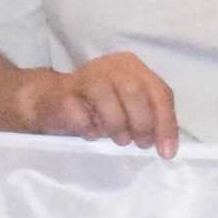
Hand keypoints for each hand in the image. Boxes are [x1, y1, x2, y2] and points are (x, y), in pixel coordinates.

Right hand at [18, 51, 182, 155]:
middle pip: (134, 90)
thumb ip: (150, 118)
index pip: (159, 91)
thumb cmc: (97, 106)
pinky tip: (92, 134)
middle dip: (142, 123)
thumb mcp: (129, 108)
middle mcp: (111, 65)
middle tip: (140, 144)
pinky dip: (90, 129)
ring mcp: (85, 75)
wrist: (50, 100)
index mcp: (133, 67)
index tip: (166, 152)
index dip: (165, 123)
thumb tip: (167, 147)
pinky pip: (80, 113)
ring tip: (118, 139)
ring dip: (117, 125)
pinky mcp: (64, 92)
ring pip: (106, 96)